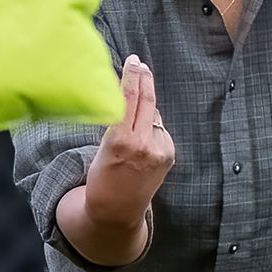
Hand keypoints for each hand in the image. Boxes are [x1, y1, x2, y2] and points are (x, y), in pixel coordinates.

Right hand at [83, 56, 174, 234]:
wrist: (117, 210)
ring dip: (145, 109)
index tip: (133, 60)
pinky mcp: (169, 155)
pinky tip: (142, 142)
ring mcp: (159, 151)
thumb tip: (133, 93)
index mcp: (120, 141)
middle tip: (140, 63)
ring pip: (153, 114)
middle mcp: (142, 145)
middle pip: (147, 100)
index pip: (128, 99)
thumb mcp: (102, 146)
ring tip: (132, 123)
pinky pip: (160, 129)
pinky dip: (151, 128)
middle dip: (144, 79)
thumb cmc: (102, 177)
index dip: (132, 76)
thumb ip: (119, 121)